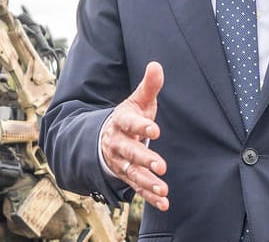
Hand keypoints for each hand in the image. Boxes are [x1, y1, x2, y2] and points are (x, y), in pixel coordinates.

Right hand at [100, 61, 169, 210]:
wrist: (105, 137)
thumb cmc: (128, 117)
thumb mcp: (136, 101)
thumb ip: (148, 86)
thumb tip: (156, 65)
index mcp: (120, 122)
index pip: (129, 123)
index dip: (142, 126)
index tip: (155, 130)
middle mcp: (117, 143)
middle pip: (129, 151)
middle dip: (144, 159)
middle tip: (160, 165)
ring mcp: (120, 162)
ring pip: (132, 173)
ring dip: (147, 182)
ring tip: (163, 188)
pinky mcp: (126, 176)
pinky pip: (137, 188)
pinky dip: (149, 196)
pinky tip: (164, 202)